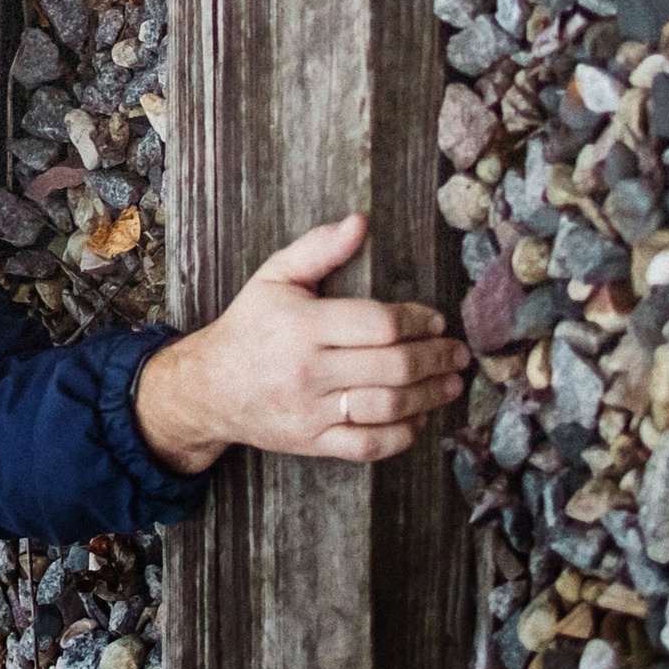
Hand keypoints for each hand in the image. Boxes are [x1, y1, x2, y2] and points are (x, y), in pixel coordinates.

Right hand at [132, 214, 468, 476]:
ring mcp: (310, 412)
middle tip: (459, 353)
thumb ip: (318, 247)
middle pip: (392, 367)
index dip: (418, 322)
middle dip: (436, 360)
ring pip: (387, 408)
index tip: (437, 321)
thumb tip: (360, 222)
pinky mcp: (312, 443)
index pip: (378, 324)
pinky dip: (402, 435)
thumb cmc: (249, 327)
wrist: (209, 387)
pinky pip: (368, 445)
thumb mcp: (274, 277)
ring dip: (430, 397)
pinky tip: (419, 419)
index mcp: (302, 326)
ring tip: (452, 384)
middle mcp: (307, 371)